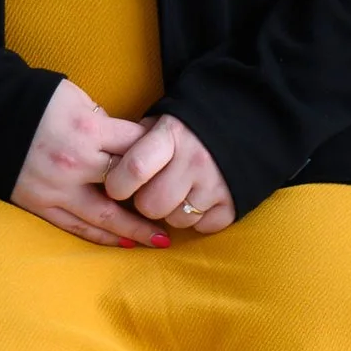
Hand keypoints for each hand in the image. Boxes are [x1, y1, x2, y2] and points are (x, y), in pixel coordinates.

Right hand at [12, 79, 167, 246]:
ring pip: (104, 218)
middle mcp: (74, 164)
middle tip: (182, 211)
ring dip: (135, 231)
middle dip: (155, 200)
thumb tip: (130, 141)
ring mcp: (56, 189)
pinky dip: (102, 238)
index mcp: (87, 130)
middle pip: (126, 188)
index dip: (157, 155)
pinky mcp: (39, 205)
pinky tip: (124, 244)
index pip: (135, 147)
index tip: (174, 164)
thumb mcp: (75, 97)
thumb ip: (104, 122)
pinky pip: (76, 227)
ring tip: (162, 240)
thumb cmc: (35, 100)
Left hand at [103, 112, 235, 235]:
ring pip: (175, 221)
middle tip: (152, 190)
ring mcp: (215, 184)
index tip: (117, 185)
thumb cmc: (188, 128)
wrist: (244, 122)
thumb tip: (106, 169)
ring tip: (179, 192)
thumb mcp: (160, 123)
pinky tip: (199, 199)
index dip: (117, 185)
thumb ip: (134, 144)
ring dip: (171, 213)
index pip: (133, 169)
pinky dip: (198, 220)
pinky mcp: (232, 203)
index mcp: (171, 136)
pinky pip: (202, 228)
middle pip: (151, 205)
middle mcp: (195, 160)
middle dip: (145, 203)